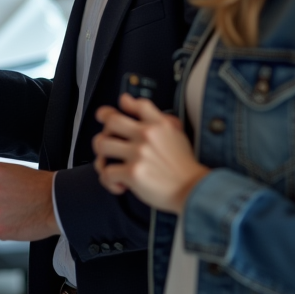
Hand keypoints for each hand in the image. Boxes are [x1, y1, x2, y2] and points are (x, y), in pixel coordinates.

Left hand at [91, 94, 209, 214]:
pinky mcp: (133, 173)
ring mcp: (138, 153)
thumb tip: (135, 103)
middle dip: (104, 131)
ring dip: (101, 157)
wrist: (193, 190)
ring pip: (102, 145)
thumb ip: (159, 119)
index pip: (137, 104)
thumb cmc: (184, 167)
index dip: (124, 104)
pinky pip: (106, 172)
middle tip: (107, 142)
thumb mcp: (177, 135)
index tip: (119, 109)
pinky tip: (119, 185)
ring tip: (109, 165)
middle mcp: (146, 135)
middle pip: (111, 121)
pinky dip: (108, 181)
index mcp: (158, 125)